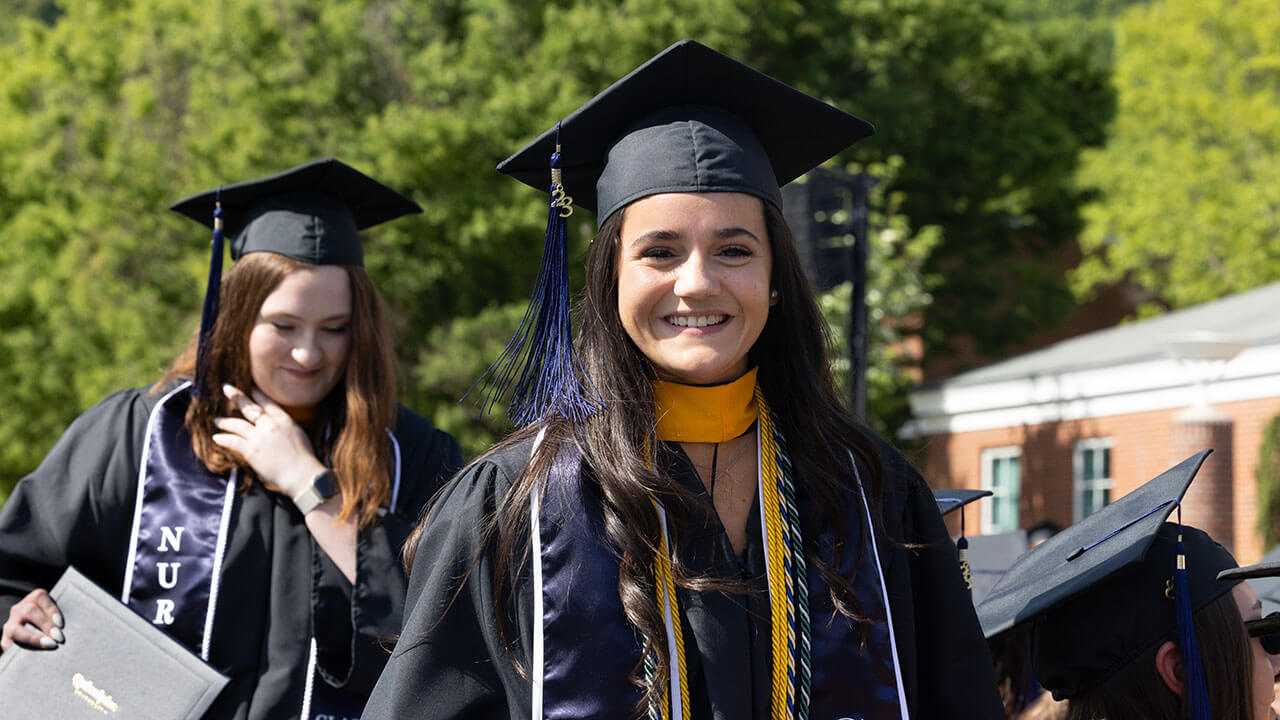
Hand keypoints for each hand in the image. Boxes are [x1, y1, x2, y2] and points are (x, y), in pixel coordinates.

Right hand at [2, 588, 63, 650]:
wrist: (27, 636)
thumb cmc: (50, 625)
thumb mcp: (54, 616)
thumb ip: (59, 618)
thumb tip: (77, 627)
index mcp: (32, 600)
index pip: (40, 596)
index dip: (52, 610)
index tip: (62, 625)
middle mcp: (19, 610)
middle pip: (29, 612)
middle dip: (46, 625)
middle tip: (59, 638)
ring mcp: (10, 625)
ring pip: (15, 629)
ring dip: (34, 638)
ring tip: (50, 645)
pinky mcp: (4, 641)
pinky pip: (9, 645)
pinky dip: (24, 649)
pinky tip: (37, 654)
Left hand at [213, 384, 325, 498]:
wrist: (301, 474)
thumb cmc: (304, 458)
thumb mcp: (299, 434)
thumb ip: (286, 427)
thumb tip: (277, 427)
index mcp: (284, 420)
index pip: (268, 402)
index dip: (257, 394)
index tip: (250, 388)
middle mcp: (270, 425)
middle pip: (250, 407)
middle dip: (237, 396)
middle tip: (227, 388)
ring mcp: (259, 437)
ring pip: (237, 424)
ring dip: (225, 421)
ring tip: (216, 420)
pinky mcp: (251, 450)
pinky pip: (233, 441)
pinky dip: (223, 439)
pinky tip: (216, 438)